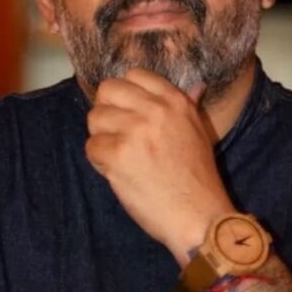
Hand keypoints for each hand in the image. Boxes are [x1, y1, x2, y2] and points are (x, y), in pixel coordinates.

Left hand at [85, 68, 233, 262]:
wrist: (198, 216)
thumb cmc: (199, 180)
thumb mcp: (199, 133)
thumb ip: (189, 107)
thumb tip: (196, 86)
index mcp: (176, 102)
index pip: (135, 74)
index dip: (125, 94)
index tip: (128, 113)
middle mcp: (155, 110)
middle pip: (107, 90)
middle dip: (107, 111)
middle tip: (116, 134)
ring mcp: (135, 131)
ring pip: (95, 118)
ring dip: (102, 139)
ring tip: (120, 157)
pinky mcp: (118, 155)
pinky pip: (92, 147)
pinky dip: (100, 162)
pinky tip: (118, 173)